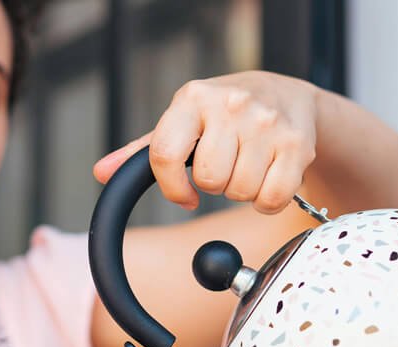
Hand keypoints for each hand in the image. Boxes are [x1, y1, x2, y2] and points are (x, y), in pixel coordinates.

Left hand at [93, 71, 319, 214]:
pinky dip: (267, 201)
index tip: (185, 196)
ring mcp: (266, 123)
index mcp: (192, 98)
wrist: (286, 94)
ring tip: (248, 166)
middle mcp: (230, 105)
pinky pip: (271, 199)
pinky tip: (268, 178)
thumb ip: (143, 151)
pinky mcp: (296, 144)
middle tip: (225, 168)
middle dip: (215, 185)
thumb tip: (102, 173)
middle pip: (210, 180)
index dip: (171, 187)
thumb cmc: (225, 114)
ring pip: (240, 191)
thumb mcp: (183, 121)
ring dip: (242, 191)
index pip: (164, 154)